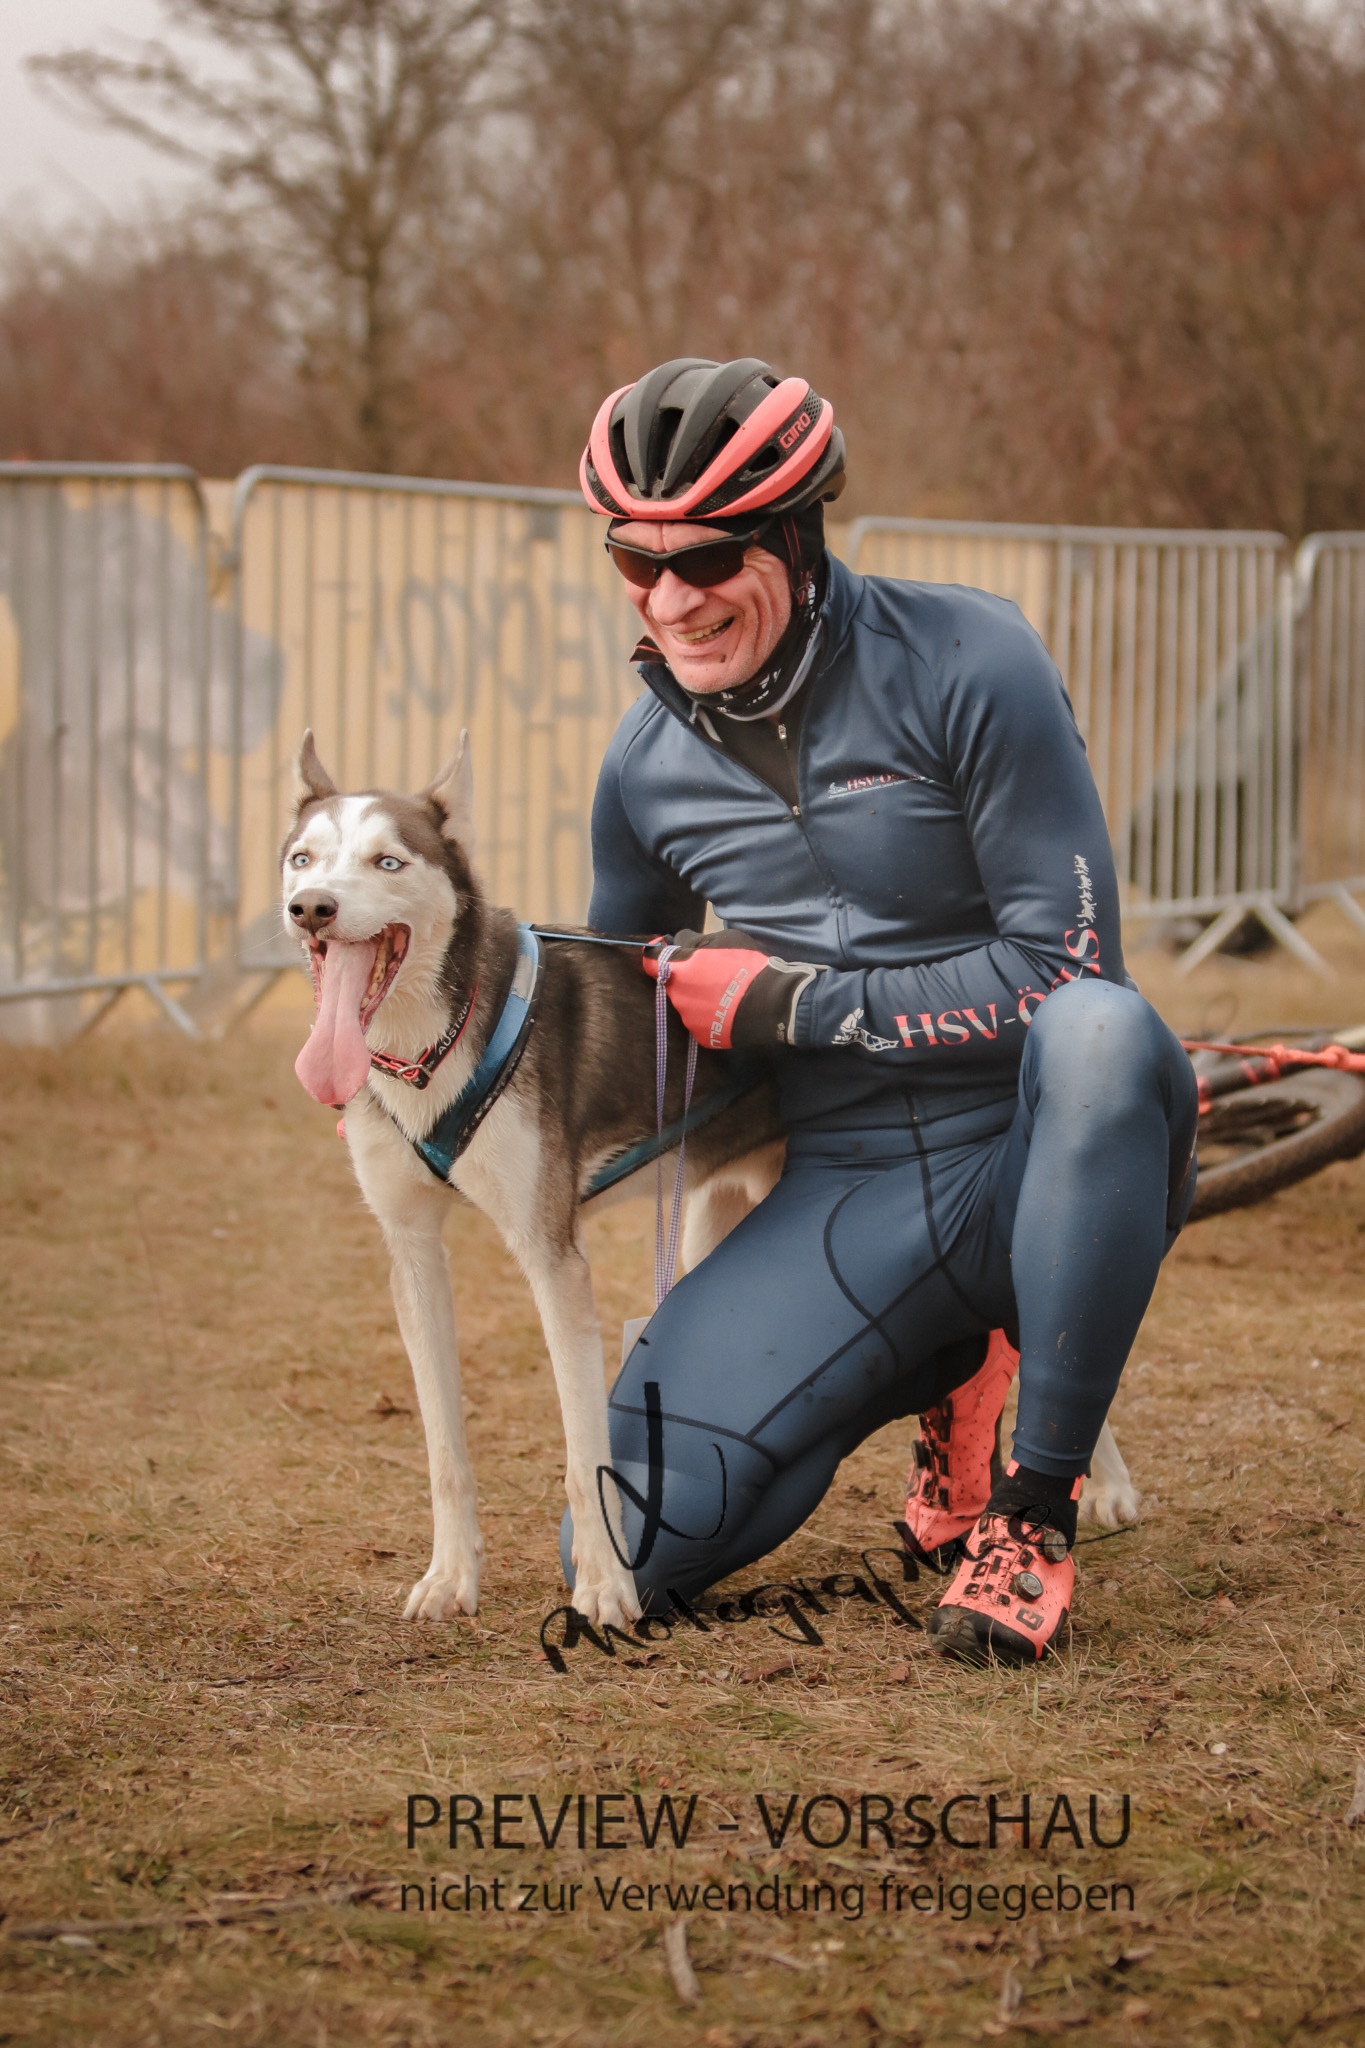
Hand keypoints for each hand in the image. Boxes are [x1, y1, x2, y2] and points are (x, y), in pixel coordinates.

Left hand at [643, 928, 819, 1049]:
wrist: (774, 1003)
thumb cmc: (748, 965)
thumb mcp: (724, 939)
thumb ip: (693, 940)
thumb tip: (677, 941)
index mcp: (680, 970)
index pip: (651, 962)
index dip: (657, 955)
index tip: (668, 951)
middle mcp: (679, 997)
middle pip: (673, 984)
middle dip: (686, 977)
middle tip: (712, 973)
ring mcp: (690, 1020)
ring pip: (687, 1004)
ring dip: (699, 997)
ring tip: (725, 993)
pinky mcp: (704, 1038)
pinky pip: (701, 1022)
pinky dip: (710, 1016)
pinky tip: (728, 1010)